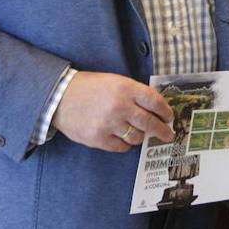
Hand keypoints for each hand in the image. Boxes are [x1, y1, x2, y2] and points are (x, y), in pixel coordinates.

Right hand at [53, 71, 174, 152]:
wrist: (59, 98)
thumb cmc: (89, 87)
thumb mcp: (113, 81)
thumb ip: (133, 93)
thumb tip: (155, 109)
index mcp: (125, 88)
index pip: (155, 101)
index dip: (165, 111)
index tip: (169, 117)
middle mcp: (119, 106)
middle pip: (150, 123)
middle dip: (162, 131)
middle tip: (168, 134)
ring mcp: (109, 124)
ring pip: (137, 137)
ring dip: (140, 136)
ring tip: (138, 133)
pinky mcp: (99, 139)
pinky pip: (122, 147)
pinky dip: (125, 144)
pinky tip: (122, 137)